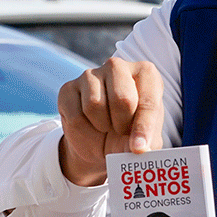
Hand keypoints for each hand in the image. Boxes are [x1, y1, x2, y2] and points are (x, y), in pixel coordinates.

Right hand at [57, 57, 163, 185]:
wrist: (102, 138)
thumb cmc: (131, 132)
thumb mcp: (145, 140)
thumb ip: (146, 143)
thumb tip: (137, 149)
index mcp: (146, 74)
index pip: (148, 100)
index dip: (144, 128)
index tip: (139, 149)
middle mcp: (118, 67)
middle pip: (122, 99)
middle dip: (122, 125)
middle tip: (122, 133)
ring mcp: (90, 75)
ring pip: (94, 105)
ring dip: (102, 128)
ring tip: (107, 130)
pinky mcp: (68, 88)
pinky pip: (75, 116)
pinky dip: (84, 134)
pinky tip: (91, 131)